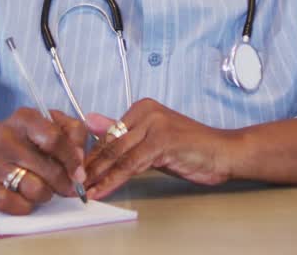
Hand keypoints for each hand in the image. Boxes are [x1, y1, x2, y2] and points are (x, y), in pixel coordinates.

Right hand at [0, 108, 88, 214]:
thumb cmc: (26, 136)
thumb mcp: (52, 121)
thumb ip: (74, 133)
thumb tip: (80, 162)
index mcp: (25, 119)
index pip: (54, 139)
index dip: (72, 159)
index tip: (80, 172)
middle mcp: (6, 139)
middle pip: (49, 170)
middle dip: (65, 182)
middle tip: (70, 187)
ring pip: (34, 190)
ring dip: (46, 194)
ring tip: (45, 187)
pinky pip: (11, 203)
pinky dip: (24, 205)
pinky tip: (27, 197)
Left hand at [82, 98, 236, 199]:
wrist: (223, 152)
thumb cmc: (191, 148)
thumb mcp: (152, 140)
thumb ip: (124, 134)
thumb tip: (92, 121)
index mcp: (143, 107)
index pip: (109, 133)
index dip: (91, 154)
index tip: (77, 169)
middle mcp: (147, 112)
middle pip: (111, 143)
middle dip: (90, 165)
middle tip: (73, 182)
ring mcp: (155, 125)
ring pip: (118, 154)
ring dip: (98, 175)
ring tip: (83, 189)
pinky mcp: (162, 141)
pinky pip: (130, 164)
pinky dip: (113, 179)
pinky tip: (102, 189)